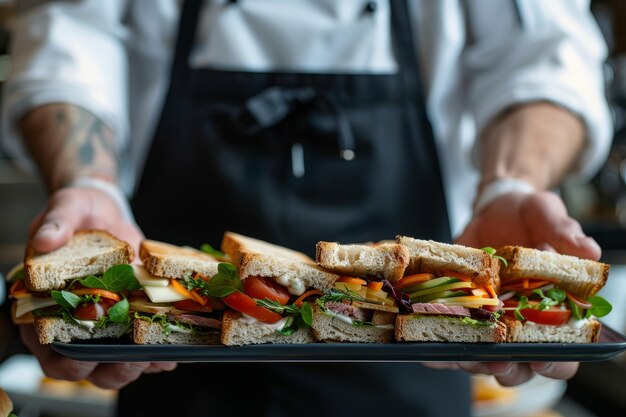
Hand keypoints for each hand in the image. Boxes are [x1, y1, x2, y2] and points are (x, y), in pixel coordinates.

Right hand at [23, 185, 175, 388]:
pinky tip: (176, 342)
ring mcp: (104, 323)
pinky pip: (143, 343)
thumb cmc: (78, 213)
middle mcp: (73, 322)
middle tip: (137, 357)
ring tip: (161, 355)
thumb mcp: (67, 208)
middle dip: (113, 367)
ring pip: (117, 361)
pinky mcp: (130, 317)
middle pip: (87, 365)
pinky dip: (159, 348)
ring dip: (140, 363)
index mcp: (42, 306)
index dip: (68, 359)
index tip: (92, 353)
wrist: (104, 212)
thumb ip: (56, 223)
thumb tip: (45, 240)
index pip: (49, 348)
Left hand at [445, 190, 593, 384]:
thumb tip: (587, 249)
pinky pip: (448, 339)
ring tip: (456, 354)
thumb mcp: (546, 214)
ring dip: (469, 361)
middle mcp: (521, 322)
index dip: (554, 362)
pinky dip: (437, 348)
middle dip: (504, 368)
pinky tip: (427, 349)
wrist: (495, 207)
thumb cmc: (528, 215)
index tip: (538, 357)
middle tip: (491, 358)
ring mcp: (489, 321)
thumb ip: (563, 233)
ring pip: (481, 358)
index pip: (562, 351)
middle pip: (518, 365)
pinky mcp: (460, 312)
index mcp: (553, 308)